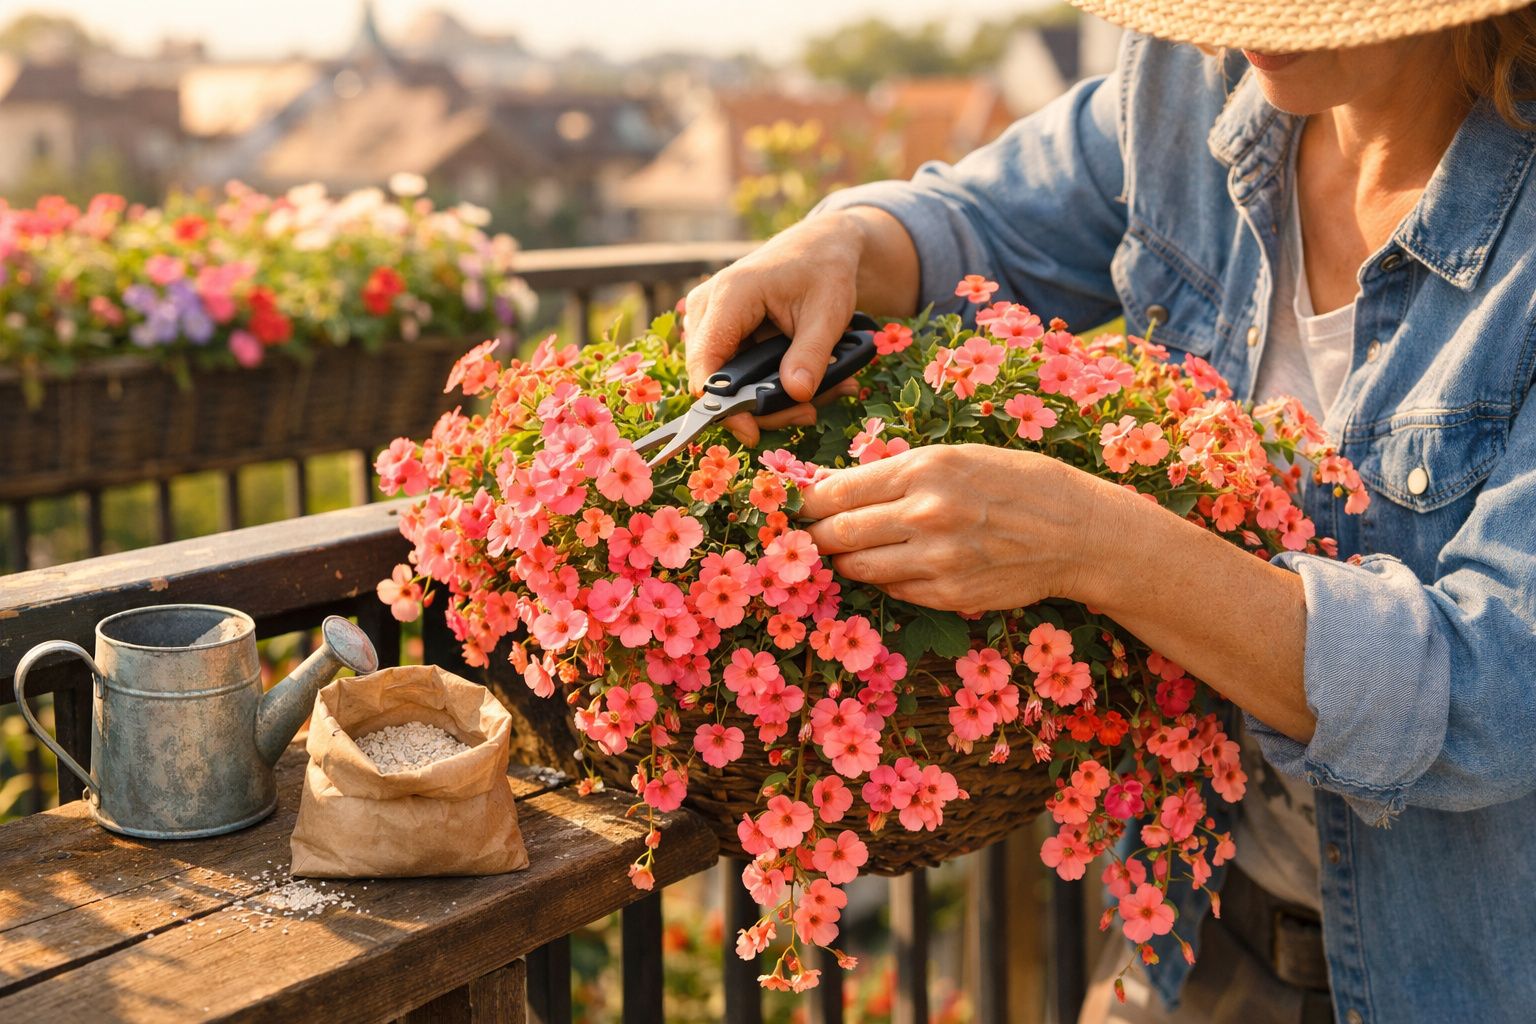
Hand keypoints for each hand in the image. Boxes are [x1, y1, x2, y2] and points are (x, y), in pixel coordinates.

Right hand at [683, 207, 917, 444]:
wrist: (820, 247)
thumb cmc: (824, 270)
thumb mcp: (829, 311)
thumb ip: (812, 353)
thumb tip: (798, 395)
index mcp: (730, 295)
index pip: (706, 362)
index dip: (723, 404)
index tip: (752, 432)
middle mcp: (706, 307)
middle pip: (715, 379)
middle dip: (760, 406)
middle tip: (809, 412)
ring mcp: (708, 320)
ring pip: (726, 381)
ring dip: (770, 398)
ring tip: (820, 395)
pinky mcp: (719, 332)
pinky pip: (735, 371)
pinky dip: (769, 384)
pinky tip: (805, 384)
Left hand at [801, 444, 1101, 613]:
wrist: (1076, 532)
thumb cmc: (1016, 483)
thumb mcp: (956, 457)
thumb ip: (894, 473)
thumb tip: (831, 485)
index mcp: (925, 469)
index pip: (836, 491)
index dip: (808, 503)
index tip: (800, 506)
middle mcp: (926, 514)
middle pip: (837, 534)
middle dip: (816, 536)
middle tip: (811, 534)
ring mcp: (937, 560)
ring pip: (858, 569)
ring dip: (846, 562)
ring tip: (849, 551)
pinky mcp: (948, 595)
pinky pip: (893, 592)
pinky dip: (886, 580)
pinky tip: (899, 565)